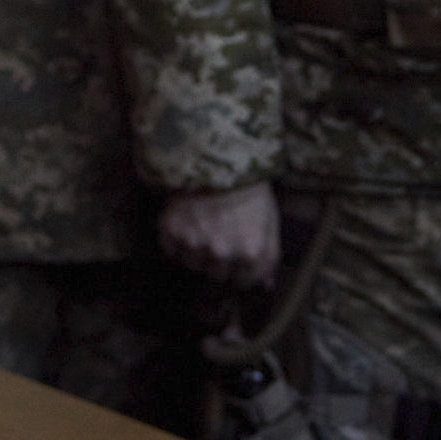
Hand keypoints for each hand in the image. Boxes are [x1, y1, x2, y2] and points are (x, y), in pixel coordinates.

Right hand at [160, 182, 279, 288]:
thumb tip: (265, 285)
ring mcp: (194, 244)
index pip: (245, 283)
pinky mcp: (171, 232)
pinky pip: (172, 251)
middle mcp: (222, 254)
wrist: (215, 154)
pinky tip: (187, 223)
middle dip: (221, 261)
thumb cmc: (247, 186)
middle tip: (221, 235)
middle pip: (218, 276)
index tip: (240, 254)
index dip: (243, 270)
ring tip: (204, 226)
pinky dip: (177, 242)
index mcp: (250, 252)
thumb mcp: (269, 219)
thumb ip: (269, 256)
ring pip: (194, 266)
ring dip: (198, 253)